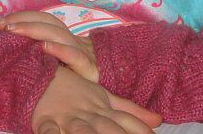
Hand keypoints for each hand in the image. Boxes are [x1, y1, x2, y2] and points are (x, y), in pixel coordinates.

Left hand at [0, 10, 98, 81]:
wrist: (107, 83)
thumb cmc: (76, 73)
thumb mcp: (59, 59)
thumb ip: (40, 49)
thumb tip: (9, 41)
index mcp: (64, 37)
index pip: (45, 18)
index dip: (24, 16)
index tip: (1, 20)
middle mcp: (72, 40)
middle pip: (50, 23)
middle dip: (25, 21)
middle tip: (2, 24)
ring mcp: (81, 52)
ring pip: (59, 35)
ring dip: (36, 30)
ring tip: (15, 31)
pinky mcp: (88, 69)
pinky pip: (75, 56)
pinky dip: (60, 50)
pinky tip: (44, 47)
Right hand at [32, 66, 160, 133]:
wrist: (44, 75)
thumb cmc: (76, 90)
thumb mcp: (104, 98)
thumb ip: (130, 111)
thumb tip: (159, 120)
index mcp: (103, 109)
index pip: (127, 121)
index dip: (140, 131)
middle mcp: (89, 114)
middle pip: (108, 128)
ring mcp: (68, 117)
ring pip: (81, 129)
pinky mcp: (47, 119)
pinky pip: (49, 129)